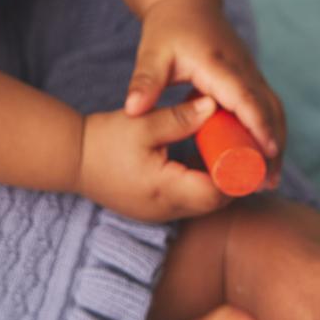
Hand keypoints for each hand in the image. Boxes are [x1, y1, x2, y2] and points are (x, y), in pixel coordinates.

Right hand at [76, 96, 231, 221]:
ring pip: (203, 204)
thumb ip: (181, 118)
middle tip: (244, 147)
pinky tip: (204, 160)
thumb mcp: (144, 123)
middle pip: (215, 202)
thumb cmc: (106, 139)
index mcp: (166, 189)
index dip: (237, 172)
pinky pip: (188, 201)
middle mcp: (167, 209)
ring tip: (229, 151)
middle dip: (233, 178)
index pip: (217, 192)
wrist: (72, 158)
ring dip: (218, 182)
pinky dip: (200, 183)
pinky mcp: (154, 210)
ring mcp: (160, 214)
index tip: (247, 148)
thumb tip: (214, 106)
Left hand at [124, 0, 285, 188]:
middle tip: (269, 181)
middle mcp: (241, 67)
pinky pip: (265, 105)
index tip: (268, 153)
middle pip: (269, 107)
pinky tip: (262, 156)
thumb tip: (132, 110)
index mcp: (218, 64)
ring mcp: (249, 71)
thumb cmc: (168, 29)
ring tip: (270, 178)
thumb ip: (144, 81)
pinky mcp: (248, 76)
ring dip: (276, 139)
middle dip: (274, 143)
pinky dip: (269, 129)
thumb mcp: (152, 53)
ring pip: (273, 107)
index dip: (259, 125)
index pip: (245, 97)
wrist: (186, 1)